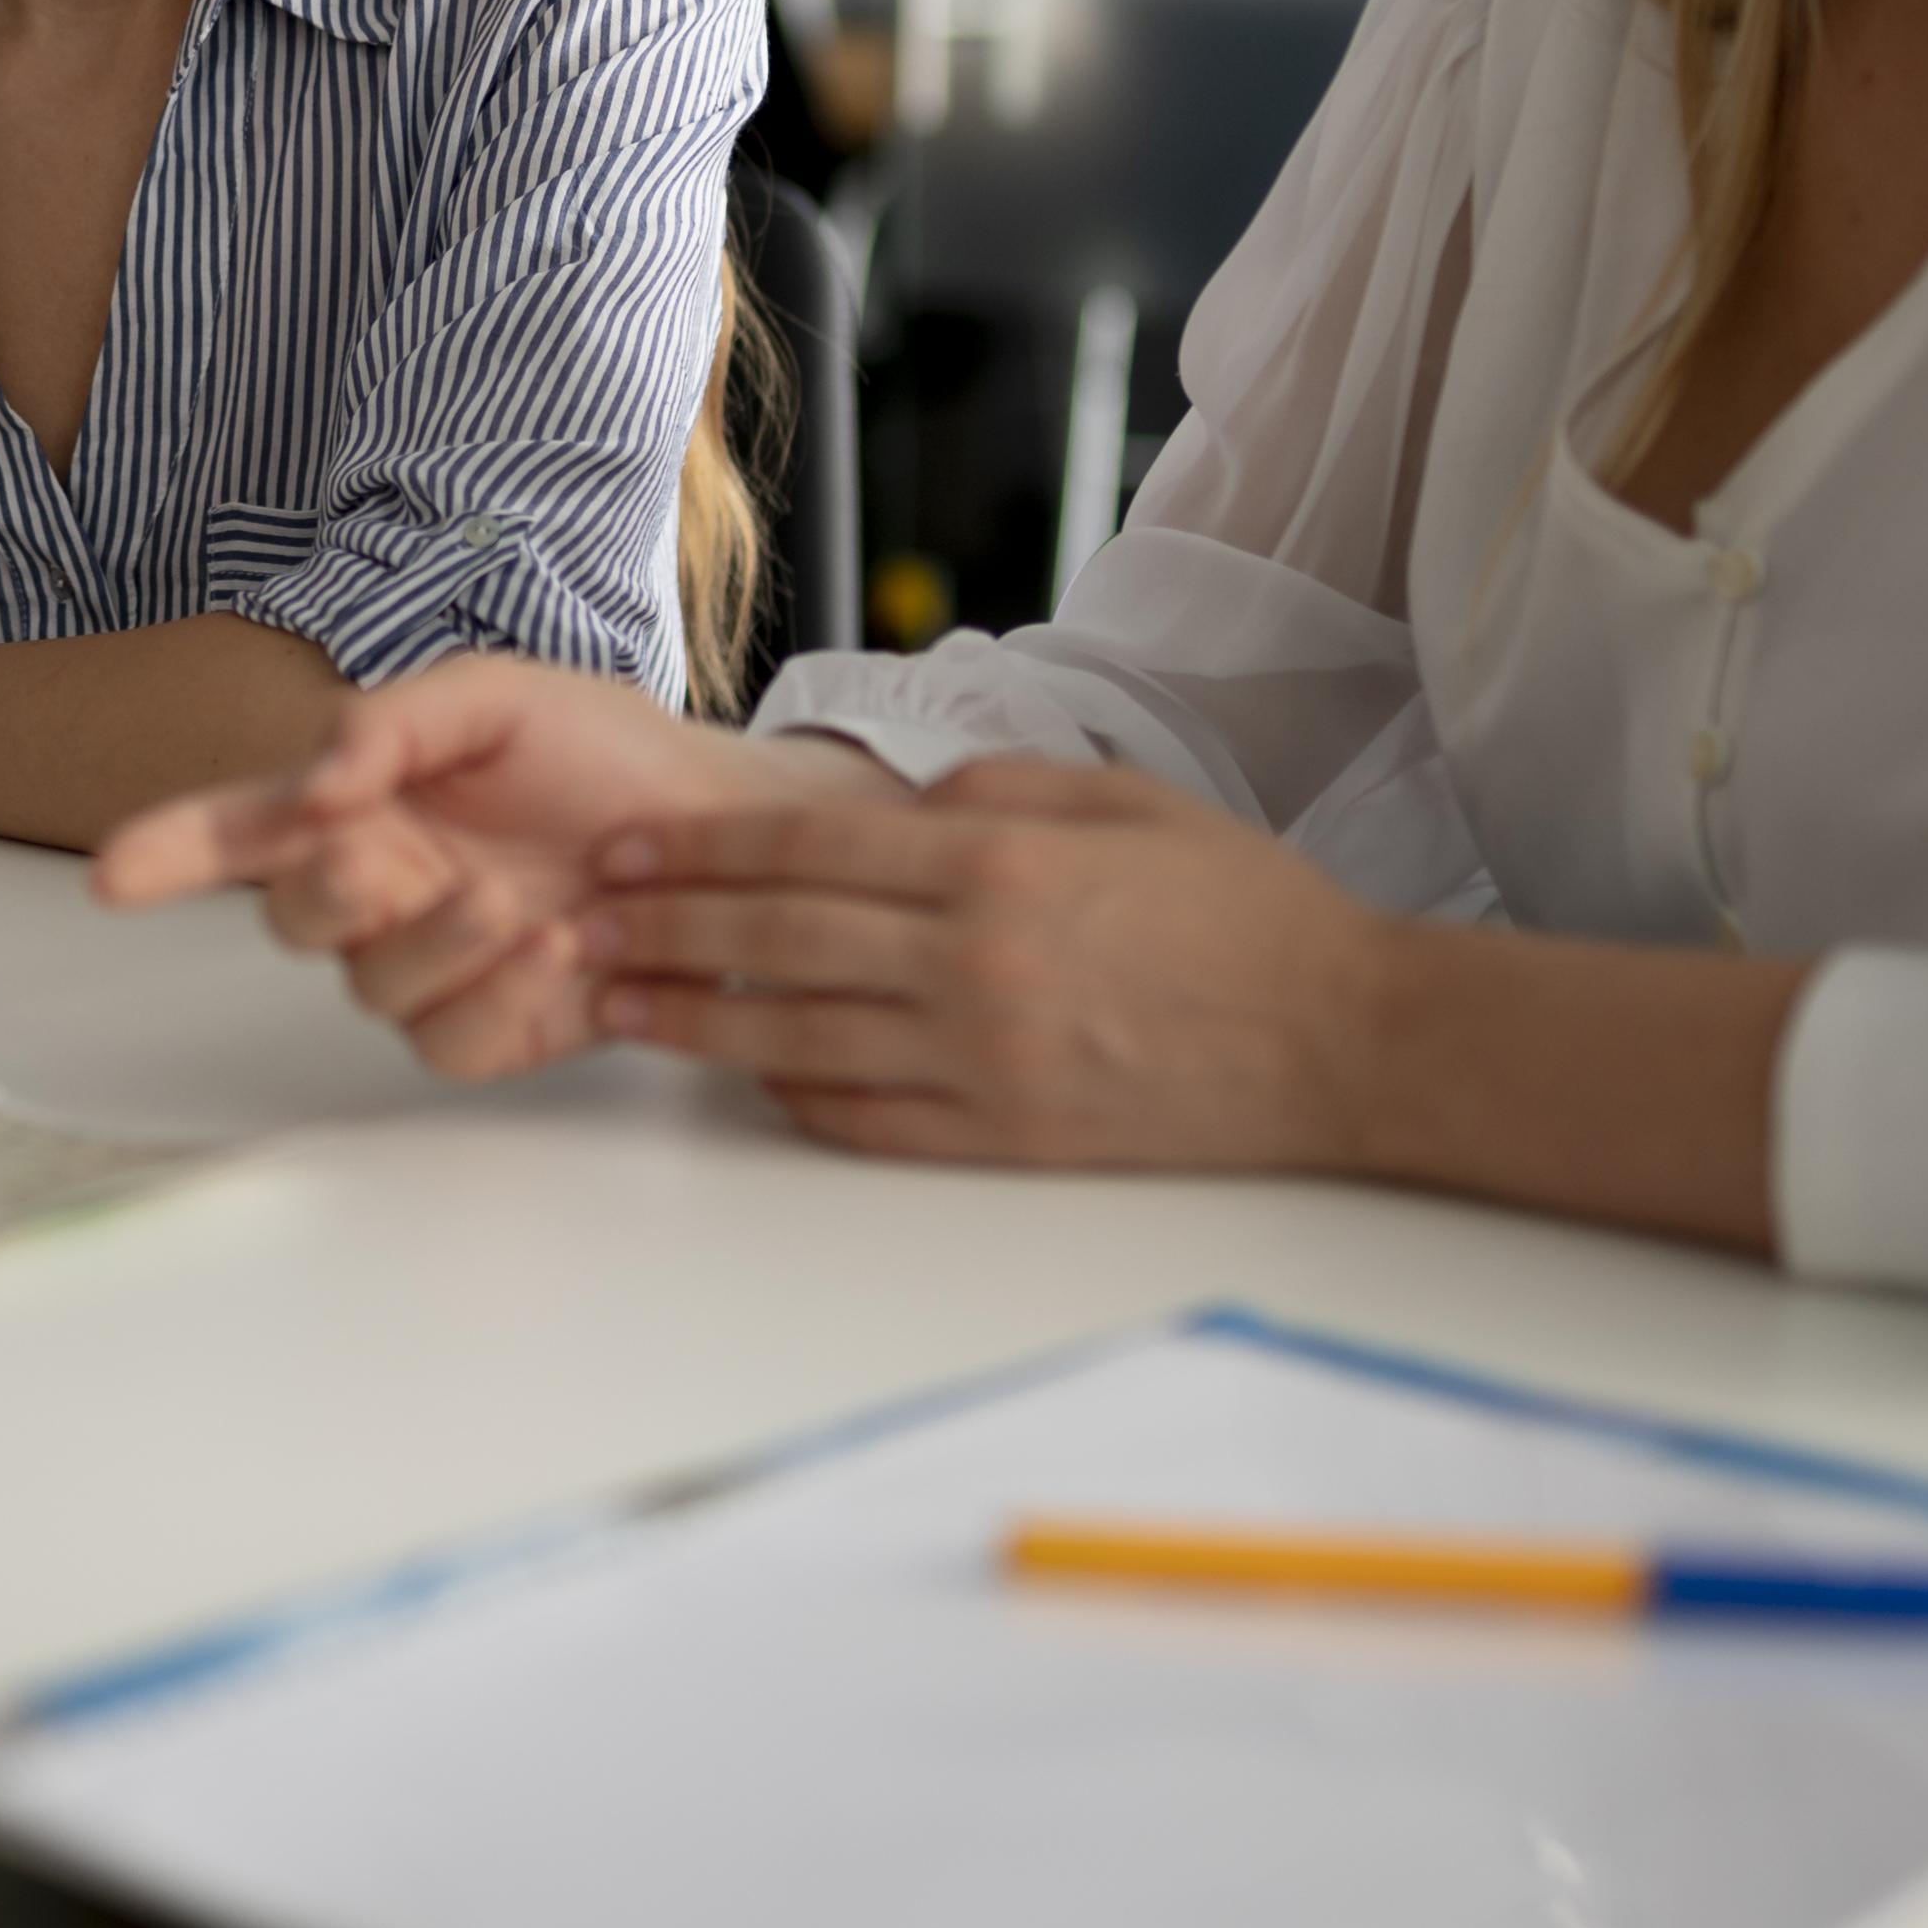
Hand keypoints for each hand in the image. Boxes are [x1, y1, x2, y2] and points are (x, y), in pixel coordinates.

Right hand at [91, 653, 888, 1078]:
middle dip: (329, 893)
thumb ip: (394, 719)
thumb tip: (312, 781)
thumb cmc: (605, 753)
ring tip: (527, 906)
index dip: (167, 851)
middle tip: (387, 859)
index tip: (111, 873)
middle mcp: (381, 891)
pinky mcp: (498, 1029)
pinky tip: (567, 949)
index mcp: (362, 804)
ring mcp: (436, 966)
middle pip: (290, 920)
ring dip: (437, 947)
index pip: (236, 830)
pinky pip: (452, 1045)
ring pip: (372, 991)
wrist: (724, 830)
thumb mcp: (500, 697)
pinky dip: (500, 999)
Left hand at [572, 753, 1412, 1168]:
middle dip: (665, 926)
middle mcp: (970, 964)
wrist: (1342, 1041)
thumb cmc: (1243, 912)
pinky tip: (745, 1071)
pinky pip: (863, 1118)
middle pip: (776, 940)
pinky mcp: (1002, 1138)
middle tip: (585, 918)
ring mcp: (981, 1061)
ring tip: (617, 999)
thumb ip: (993, 790)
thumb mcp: (1122, 801)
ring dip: (694, 1018)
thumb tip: (895, 801)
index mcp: (996, 866)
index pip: (806, 849)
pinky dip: (791, 1093)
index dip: (702, 850)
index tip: (629, 848)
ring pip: (797, 1035)